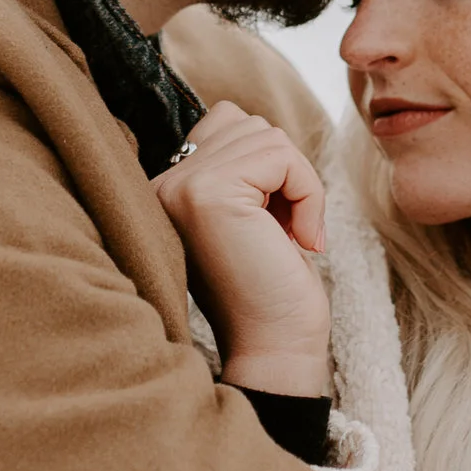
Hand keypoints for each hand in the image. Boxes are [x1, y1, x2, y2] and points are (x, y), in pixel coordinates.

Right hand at [152, 103, 330, 398]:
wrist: (275, 348)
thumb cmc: (274, 289)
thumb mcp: (251, 213)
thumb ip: (239, 166)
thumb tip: (252, 122)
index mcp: (167, 189)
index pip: (225, 124)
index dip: (268, 167)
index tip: (273, 227)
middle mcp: (162, 184)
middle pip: (247, 123)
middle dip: (284, 172)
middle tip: (285, 232)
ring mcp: (180, 186)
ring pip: (267, 135)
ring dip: (299, 184)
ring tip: (289, 235)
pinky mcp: (209, 192)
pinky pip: (281, 154)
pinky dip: (308, 192)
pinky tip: (299, 239)